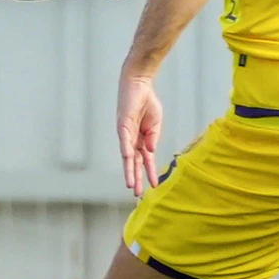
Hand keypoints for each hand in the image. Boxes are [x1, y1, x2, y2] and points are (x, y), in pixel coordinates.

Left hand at [116, 72, 161, 196]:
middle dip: (136, 177)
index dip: (149, 173)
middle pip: (134, 162)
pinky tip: (128, 158)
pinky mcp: (123, 123)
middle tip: (136, 193)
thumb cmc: (147, 103)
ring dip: (129, 169)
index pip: (145, 160)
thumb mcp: (155, 124)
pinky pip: (124, 138)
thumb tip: (151, 151)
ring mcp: (126, 132)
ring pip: (127, 155)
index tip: (154, 186)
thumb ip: (153, 138)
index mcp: (141, 139)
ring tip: (130, 184)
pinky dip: (126, 148)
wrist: (140, 85)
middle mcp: (132, 139)